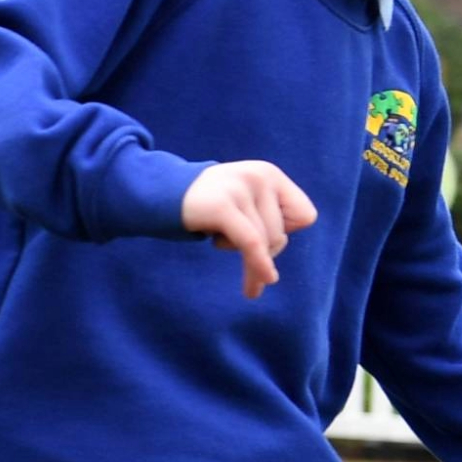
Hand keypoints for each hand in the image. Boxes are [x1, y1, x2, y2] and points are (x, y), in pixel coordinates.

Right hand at [182, 159, 316, 297]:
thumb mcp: (243, 203)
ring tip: (218, 242)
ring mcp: (241, 189)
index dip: (284, 232)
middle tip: (230, 243)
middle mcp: (259, 176)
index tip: (256, 232)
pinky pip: (251, 243)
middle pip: (282, 234)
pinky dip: (257, 266)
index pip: (304, 216)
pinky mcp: (223, 206)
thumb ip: (267, 222)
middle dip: (261, 251)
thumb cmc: (203, 205)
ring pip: (266, 242)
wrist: (157, 192)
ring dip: (245, 258)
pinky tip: (255, 288)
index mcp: (269, 173)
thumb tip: (272, 274)